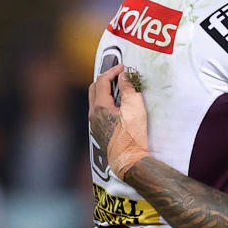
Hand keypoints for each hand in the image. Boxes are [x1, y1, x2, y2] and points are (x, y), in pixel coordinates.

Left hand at [88, 64, 149, 178]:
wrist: (129, 160)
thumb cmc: (132, 134)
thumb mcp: (134, 107)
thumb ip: (128, 88)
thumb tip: (123, 76)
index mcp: (100, 106)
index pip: (102, 81)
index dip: (113, 71)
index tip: (123, 67)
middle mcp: (93, 114)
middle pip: (94, 89)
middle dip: (105, 79)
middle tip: (118, 75)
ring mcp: (95, 124)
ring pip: (95, 100)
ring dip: (105, 90)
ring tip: (119, 88)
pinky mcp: (100, 132)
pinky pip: (99, 110)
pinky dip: (106, 101)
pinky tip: (118, 105)